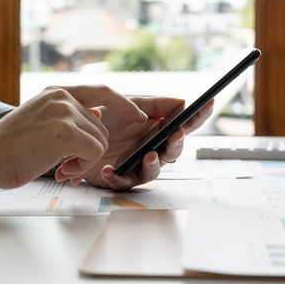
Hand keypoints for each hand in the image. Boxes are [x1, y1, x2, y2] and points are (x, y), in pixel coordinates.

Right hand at [0, 85, 146, 188]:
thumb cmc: (9, 147)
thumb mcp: (41, 120)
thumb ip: (68, 116)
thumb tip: (98, 116)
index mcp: (56, 92)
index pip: (102, 91)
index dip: (124, 104)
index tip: (139, 115)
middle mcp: (62, 97)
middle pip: (102, 128)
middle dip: (89, 151)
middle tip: (65, 165)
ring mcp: (65, 112)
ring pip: (100, 142)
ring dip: (84, 161)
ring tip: (59, 167)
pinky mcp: (67, 131)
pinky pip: (94, 153)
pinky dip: (82, 168)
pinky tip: (62, 170)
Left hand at [55, 96, 213, 189]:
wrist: (76, 131)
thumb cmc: (105, 119)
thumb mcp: (129, 105)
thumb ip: (155, 104)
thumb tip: (183, 101)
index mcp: (158, 130)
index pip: (184, 124)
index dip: (198, 115)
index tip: (208, 104)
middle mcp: (152, 148)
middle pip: (173, 150)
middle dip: (176, 143)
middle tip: (174, 134)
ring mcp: (138, 165)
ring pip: (154, 170)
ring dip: (153, 164)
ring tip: (147, 155)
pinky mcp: (120, 178)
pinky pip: (123, 181)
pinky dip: (118, 177)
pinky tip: (110, 169)